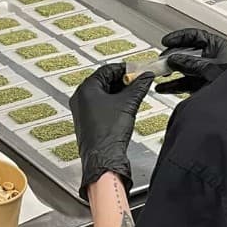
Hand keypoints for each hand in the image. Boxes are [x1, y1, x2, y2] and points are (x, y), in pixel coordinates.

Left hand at [70, 63, 153, 197]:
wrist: (103, 158)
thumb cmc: (108, 134)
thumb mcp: (128, 104)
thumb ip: (139, 86)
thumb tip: (145, 77)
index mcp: (86, 89)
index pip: (107, 69)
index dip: (125, 69)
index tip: (137, 71)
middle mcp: (81, 98)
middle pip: (104, 80)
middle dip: (123, 81)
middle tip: (138, 82)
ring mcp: (82, 110)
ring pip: (103, 93)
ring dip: (119, 92)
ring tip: (134, 94)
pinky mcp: (87, 121)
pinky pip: (100, 105)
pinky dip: (113, 103)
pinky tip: (125, 107)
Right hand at [156, 28, 226, 94]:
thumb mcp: (209, 69)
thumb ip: (189, 63)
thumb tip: (174, 60)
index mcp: (218, 48)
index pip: (195, 36)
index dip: (179, 37)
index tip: (166, 41)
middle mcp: (212, 59)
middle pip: (186, 54)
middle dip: (172, 58)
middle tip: (161, 61)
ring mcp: (206, 73)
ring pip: (183, 70)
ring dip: (170, 73)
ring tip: (158, 75)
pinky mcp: (202, 87)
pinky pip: (184, 83)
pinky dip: (173, 85)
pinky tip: (163, 87)